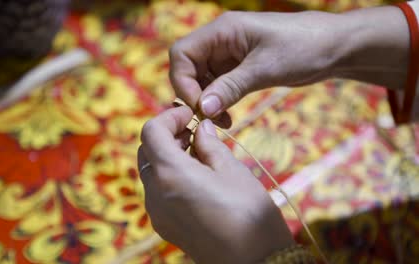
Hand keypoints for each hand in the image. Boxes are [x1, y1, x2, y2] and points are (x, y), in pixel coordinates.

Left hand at [138, 106, 293, 263]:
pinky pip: (157, 191)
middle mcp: (155, 193)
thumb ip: (210, 144)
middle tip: (195, 131)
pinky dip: (168, 176)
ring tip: (198, 153)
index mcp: (170, 173)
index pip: (151, 132)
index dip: (169, 117)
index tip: (191, 115)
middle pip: (147, 150)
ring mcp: (156, 212)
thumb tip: (201, 128)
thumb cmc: (248, 212)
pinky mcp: (164, 226)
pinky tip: (195, 177)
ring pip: (150, 171)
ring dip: (167, 155)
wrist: (253, 263)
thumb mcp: (232, 170)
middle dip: (167, 135)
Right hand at [169, 7, 408, 117]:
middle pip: (188, 68)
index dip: (182, 80)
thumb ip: (230, 87)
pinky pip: (219, 86)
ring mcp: (230, 55)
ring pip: (202, 80)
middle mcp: (221, 41)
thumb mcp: (264, 69)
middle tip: (209, 119)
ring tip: (223, 121)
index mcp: (222, 30)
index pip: (182, 53)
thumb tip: (202, 108)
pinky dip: (220, 102)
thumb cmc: (303, 48)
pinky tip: (229, 117)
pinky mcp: (240, 68)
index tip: (198, 106)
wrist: (335, 48)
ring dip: (207, 102)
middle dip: (194, 94)